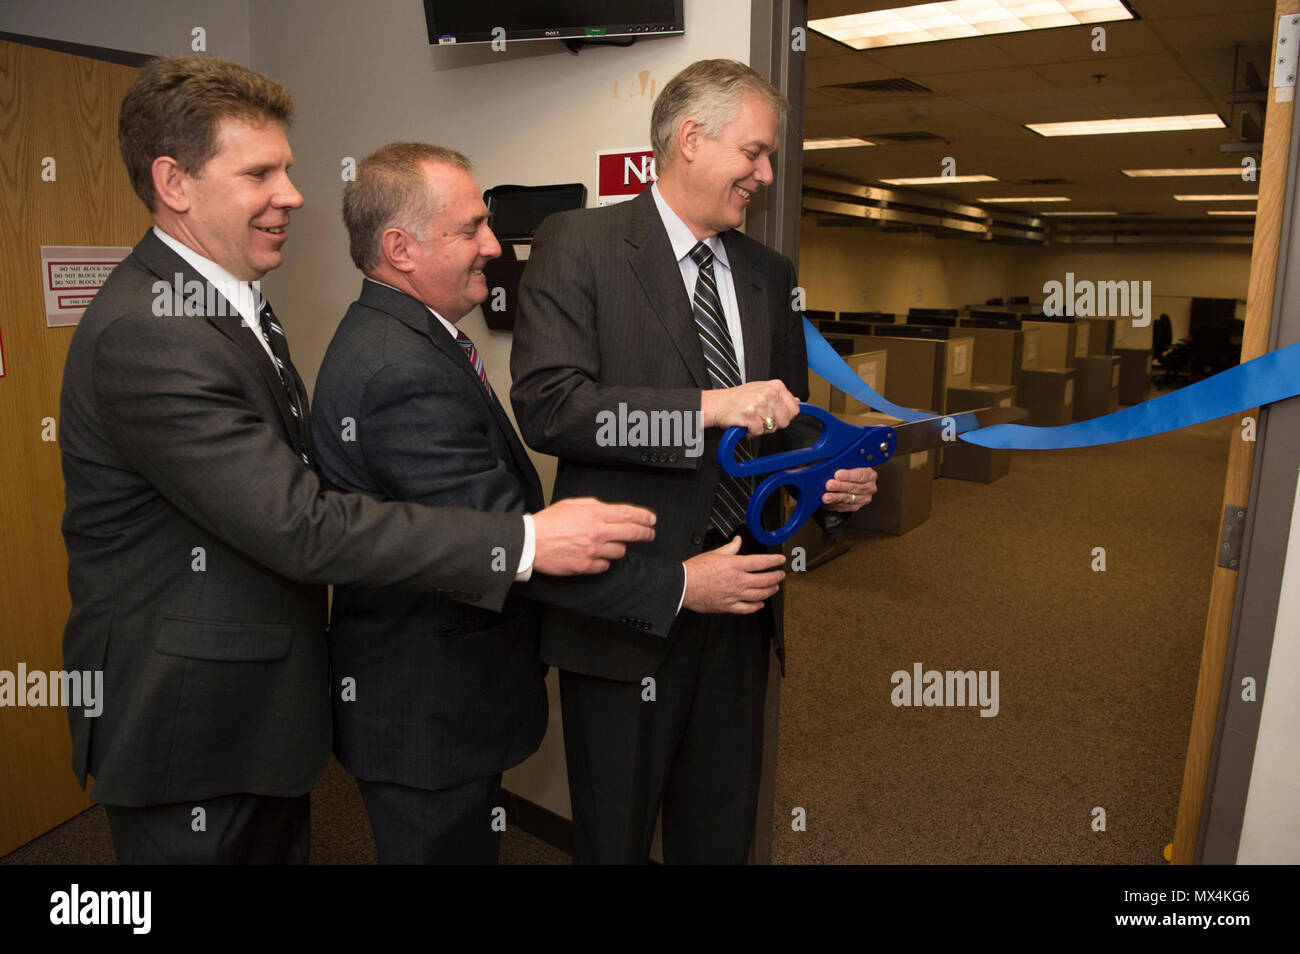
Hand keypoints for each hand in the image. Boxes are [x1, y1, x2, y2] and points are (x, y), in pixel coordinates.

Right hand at [532, 498, 656, 574]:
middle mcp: (598, 532)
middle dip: (646, 534)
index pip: (629, 514)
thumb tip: (608, 510)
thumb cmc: (548, 522)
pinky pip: (605, 565)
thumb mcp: (572, 504)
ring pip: (620, 551)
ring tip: (611, 544)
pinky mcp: (586, 566)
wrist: (531, 543)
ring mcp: (593, 551)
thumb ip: (593, 505)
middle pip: (632, 533)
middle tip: (650, 534)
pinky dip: (604, 561)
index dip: (644, 517)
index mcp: (595, 514)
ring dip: (620, 547)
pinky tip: (597, 556)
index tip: (651, 520)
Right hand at [682, 536, 785, 614]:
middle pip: (765, 580)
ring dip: (770, 591)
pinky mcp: (729, 606)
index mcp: (735, 565)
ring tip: (775, 588)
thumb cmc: (695, 570)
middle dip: (776, 577)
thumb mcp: (714, 553)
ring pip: (760, 595)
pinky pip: (747, 608)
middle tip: (781, 574)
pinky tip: (760, 604)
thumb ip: (730, 548)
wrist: (683, 586)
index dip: (774, 561)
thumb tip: (738, 541)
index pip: (761, 562)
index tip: (780, 560)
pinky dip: (756, 606)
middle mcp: (738, 580)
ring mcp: (735, 595)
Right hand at [700, 379, 798, 435]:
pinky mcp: (749, 414)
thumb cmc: (740, 398)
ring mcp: (759, 403)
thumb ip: (780, 397)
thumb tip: (797, 401)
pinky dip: (752, 432)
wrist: (719, 403)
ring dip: (761, 428)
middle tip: (761, 418)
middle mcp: (769, 393)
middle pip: (785, 421)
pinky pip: (759, 431)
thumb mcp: (763, 390)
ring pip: (772, 427)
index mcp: (775, 386)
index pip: (794, 410)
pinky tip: (746, 424)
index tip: (775, 416)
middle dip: (773, 424)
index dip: (785, 417)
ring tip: (752, 420)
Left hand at [822, 467, 876, 511]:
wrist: (848, 481)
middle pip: (854, 488)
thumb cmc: (848, 472)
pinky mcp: (856, 507)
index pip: (861, 475)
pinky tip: (829, 501)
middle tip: (829, 485)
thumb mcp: (848, 465)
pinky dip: (836, 504)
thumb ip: (843, 465)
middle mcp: (870, 487)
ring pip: (849, 498)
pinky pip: (845, 507)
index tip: (837, 474)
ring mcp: (864, 498)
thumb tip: (831, 467)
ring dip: (836, 497)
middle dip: (839, 486)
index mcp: (870, 474)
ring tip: (826, 496)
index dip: (848, 475)